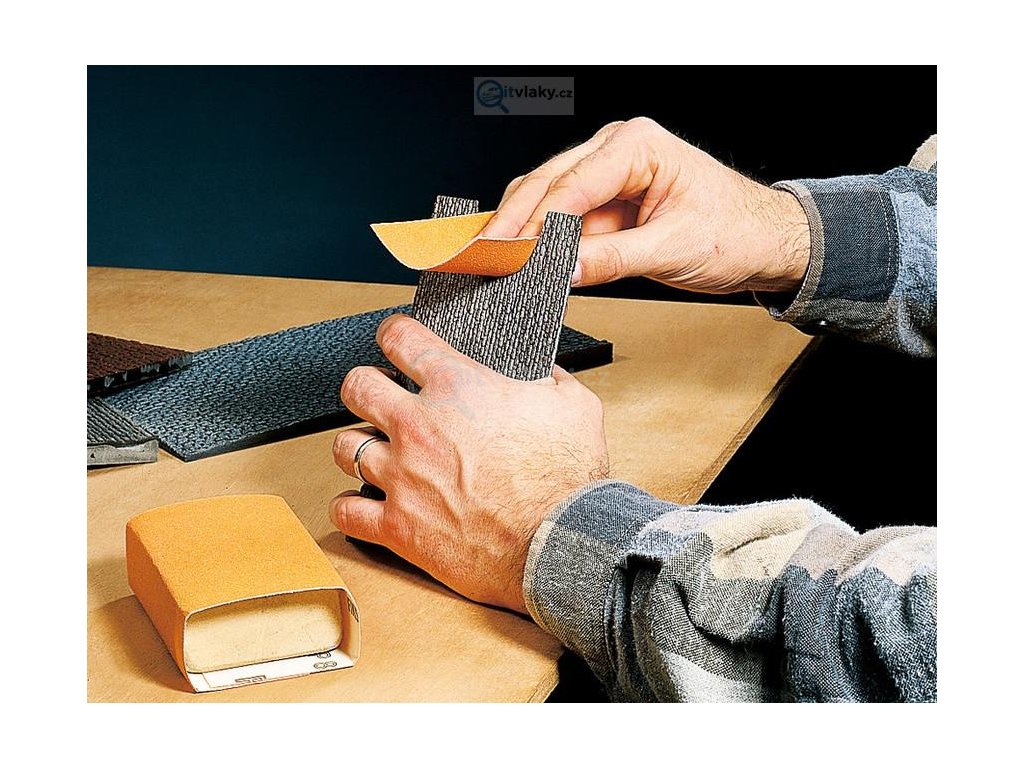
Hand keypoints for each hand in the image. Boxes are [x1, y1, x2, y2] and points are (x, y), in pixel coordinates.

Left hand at [329, 314, 609, 613]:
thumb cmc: (568, 479)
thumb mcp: (575, 406)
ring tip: (371, 452)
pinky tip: (362, 505)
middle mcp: (418, 426)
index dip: (394, 333)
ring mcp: (402, 477)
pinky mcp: (398, 526)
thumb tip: (544, 372)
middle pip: (357, 387)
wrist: (560, 543)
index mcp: (458, 387)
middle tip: (376, 395)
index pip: (400, 338)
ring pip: (345, 448)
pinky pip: (345, 511)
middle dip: (364, 386)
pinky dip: (349, 507)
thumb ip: (551, 379)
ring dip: (356, 447)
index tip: (394, 339)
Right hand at [479, 117, 809, 293]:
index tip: (510, 252)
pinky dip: (541, 244)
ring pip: (546, 201)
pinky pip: (563, 222)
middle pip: (547, 184)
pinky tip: (522, 262)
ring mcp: (607, 176)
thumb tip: (564, 270)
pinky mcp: (604, 204)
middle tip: (485, 256)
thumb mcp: (673, 248)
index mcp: (637, 144)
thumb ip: (613, 259)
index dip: (536, 222)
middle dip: (514, 223)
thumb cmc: (734, 231)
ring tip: (497, 263)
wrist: (762, 241)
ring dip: (522, 233)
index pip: (572, 183)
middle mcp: (617, 151)